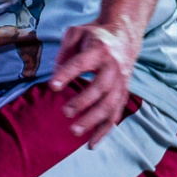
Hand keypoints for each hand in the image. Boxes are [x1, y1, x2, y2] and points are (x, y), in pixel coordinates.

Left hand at [47, 22, 138, 146]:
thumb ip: (64, 51)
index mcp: (99, 49)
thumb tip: (55, 75)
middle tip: (65, 113)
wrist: (124, 35)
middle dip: (83, 102)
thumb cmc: (93, 36)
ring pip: (111, 104)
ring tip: (75, 132)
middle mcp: (113, 67)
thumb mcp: (75, 33)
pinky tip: (91, 143)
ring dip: (94, 120)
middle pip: (101, 87)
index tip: (52, 86)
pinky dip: (104, 130)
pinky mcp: (123, 93)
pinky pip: (116, 114)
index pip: (82, 63)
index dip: (67, 74)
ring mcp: (121, 82)